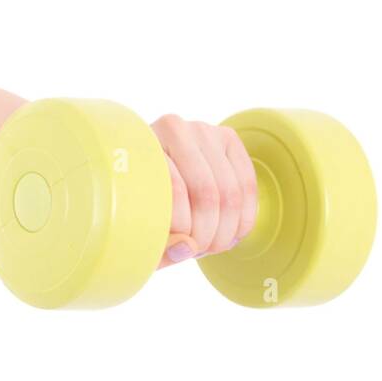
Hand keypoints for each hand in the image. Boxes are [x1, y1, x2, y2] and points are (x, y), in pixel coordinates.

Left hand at [150, 115, 257, 269]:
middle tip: (198, 251)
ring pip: (229, 192)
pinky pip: (247, 185)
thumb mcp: (134, 224)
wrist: (148, 167)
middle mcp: (173, 129)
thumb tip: (187, 247)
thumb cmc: (137, 202)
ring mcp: (204, 130)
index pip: (173, 191)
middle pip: (206, 192)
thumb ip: (155, 243)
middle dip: (208, 233)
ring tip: (211, 246)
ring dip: (226, 230)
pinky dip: (243, 217)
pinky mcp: (228, 138)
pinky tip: (232, 234)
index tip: (180, 248)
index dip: (183, 229)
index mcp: (141, 144)